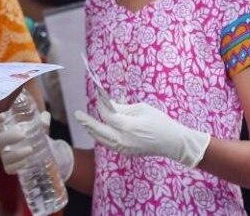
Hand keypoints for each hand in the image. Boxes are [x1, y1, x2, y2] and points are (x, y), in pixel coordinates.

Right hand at [0, 111, 74, 180]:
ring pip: (5, 156)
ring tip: (30, 150)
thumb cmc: (34, 134)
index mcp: (7, 128)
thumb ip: (43, 121)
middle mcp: (3, 141)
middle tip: (23, 135)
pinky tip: (26, 162)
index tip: (3, 117)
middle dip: (9, 137)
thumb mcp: (39, 126)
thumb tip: (45, 118)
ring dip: (16, 154)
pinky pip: (9, 168)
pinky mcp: (9, 166)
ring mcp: (5, 154)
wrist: (37, 150)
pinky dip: (16, 166)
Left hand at [75, 99, 210, 167]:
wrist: (173, 142)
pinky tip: (98, 131)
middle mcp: (123, 140)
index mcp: (127, 127)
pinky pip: (110, 145)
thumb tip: (108, 105)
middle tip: (77, 115)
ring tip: (84, 123)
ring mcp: (125, 149)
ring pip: (103, 140)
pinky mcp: (127, 153)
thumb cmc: (159, 121)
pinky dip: (102, 137)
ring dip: (93, 131)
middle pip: (99, 131)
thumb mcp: (141, 109)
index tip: (98, 95)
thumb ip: (122, 108)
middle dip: (87, 122)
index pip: (107, 116)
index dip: (101, 106)